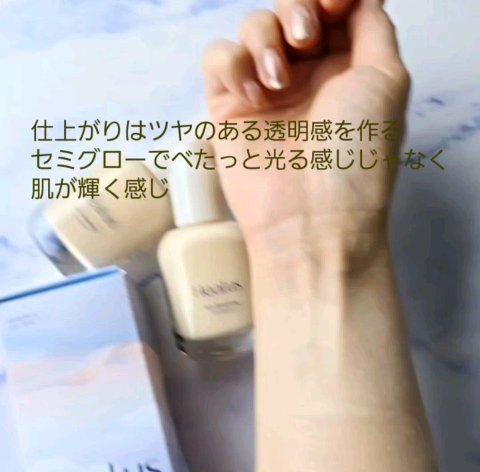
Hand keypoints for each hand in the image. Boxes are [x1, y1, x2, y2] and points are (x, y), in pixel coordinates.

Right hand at [203, 0, 409, 268]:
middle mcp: (306, 77)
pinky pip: (218, 59)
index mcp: (347, 69)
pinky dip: (231, 64)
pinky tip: (252, 94)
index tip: (334, 5)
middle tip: (304, 37)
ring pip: (253, 27)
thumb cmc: (355, 158)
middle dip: (296, 8)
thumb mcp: (387, 81)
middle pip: (291, 10)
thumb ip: (373, 28)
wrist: (311, 218)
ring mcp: (266, 92)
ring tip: (277, 78)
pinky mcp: (229, 109)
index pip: (333, 10)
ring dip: (264, 36)